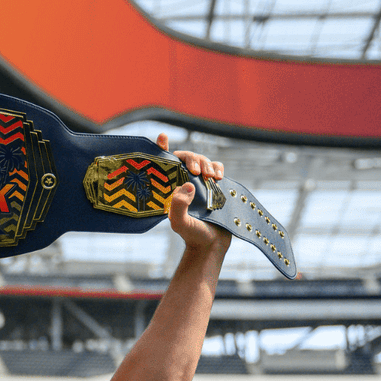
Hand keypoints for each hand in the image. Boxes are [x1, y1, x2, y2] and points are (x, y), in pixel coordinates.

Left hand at [156, 133, 230, 253]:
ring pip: (202, 160)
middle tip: (196, 171)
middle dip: (192, 159)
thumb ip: (178, 205)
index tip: (162, 137)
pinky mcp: (215, 185)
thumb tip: (187, 185)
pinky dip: (217, 167)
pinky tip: (218, 177)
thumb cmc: (191, 234)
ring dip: (206, 163)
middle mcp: (183, 182)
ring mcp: (200, 182)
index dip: (162, 148)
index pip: (163, 164)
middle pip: (186, 158)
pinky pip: (216, 167)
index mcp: (170, 187)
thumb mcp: (179, 222)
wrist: (212, 244)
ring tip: (210, 177)